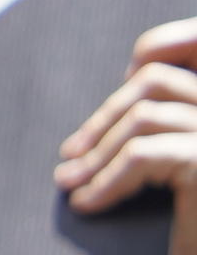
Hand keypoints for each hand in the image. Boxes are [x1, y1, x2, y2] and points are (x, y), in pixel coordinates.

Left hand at [56, 20, 196, 211]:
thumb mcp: (187, 161)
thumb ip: (173, 119)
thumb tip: (131, 76)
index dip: (155, 50)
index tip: (120, 93)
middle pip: (158, 82)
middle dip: (105, 117)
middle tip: (70, 157)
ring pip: (145, 117)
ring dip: (97, 152)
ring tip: (69, 183)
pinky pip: (144, 155)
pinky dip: (105, 179)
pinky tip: (88, 204)